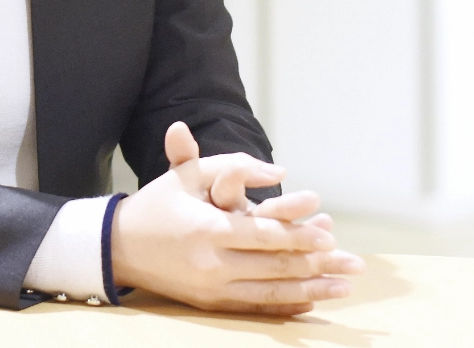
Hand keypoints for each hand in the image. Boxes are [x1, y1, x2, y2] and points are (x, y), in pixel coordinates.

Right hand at [108, 122, 363, 314]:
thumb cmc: (158, 204)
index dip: (299, 236)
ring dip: (312, 291)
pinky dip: (286, 306)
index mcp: (207, 229)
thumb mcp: (188, 175)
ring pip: (271, 293)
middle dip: (319, 266)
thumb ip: (232, 166)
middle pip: (275, 268)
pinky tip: (311, 302)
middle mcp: (212, 264)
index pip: (264, 236)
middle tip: (355, 265)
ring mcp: (212, 289)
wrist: (118, 246)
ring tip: (344, 288)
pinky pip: (256, 308)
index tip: (330, 236)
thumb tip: (278, 169)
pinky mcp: (211, 305)